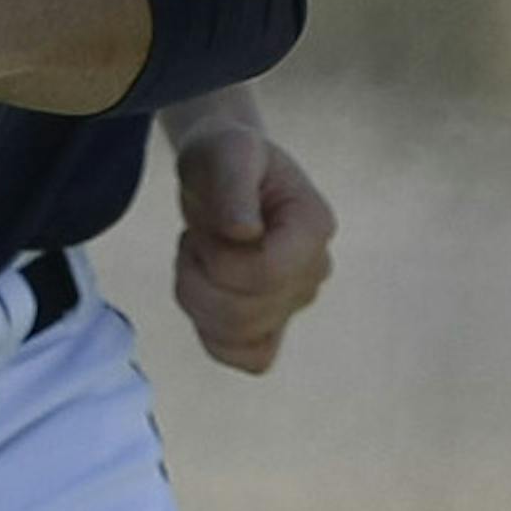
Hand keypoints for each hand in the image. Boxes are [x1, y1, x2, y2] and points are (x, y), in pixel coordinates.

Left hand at [172, 119, 335, 374]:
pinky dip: (215, 335)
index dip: (220, 258)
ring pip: (240, 336)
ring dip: (197, 299)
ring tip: (201, 258)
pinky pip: (249, 358)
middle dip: (200, 276)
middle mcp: (313, 271)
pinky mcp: (273, 324)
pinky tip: (207, 294)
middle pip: (246, 312)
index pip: (266, 274)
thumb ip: (233, 185)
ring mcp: (295, 302)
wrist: (222, 173)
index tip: (210, 227)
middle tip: (199, 238)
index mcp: (313, 227)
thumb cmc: (224, 157)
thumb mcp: (224, 151)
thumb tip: (245, 233)